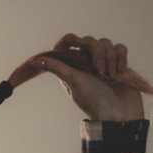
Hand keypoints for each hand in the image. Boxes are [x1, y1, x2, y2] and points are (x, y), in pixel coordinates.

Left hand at [29, 33, 144, 121]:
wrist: (119, 114)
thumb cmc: (93, 100)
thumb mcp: (73, 81)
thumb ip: (55, 67)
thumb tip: (31, 61)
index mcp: (70, 66)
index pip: (65, 43)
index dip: (72, 39)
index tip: (81, 44)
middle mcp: (84, 63)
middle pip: (90, 41)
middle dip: (98, 54)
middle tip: (100, 72)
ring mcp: (101, 62)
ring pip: (106, 44)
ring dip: (111, 58)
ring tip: (111, 75)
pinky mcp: (117, 63)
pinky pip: (119, 48)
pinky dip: (121, 57)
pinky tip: (120, 70)